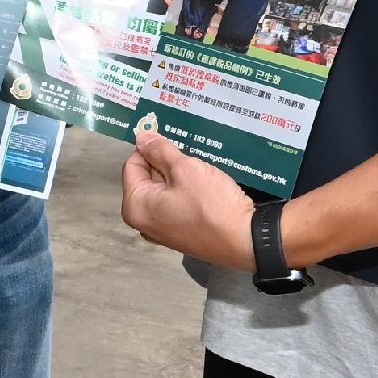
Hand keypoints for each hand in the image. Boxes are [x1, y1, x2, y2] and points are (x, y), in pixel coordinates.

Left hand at [120, 127, 254, 267]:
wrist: (245, 240)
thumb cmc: (211, 204)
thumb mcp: (185, 169)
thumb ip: (159, 151)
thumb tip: (141, 137)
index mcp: (135, 206)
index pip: (132, 164)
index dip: (151, 149)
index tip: (173, 142)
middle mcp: (143, 222)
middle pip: (147, 179)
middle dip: (166, 164)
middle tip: (190, 156)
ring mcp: (162, 231)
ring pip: (164, 191)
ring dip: (179, 176)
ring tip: (199, 168)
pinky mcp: (181, 234)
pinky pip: (176, 204)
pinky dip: (186, 192)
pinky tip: (204, 185)